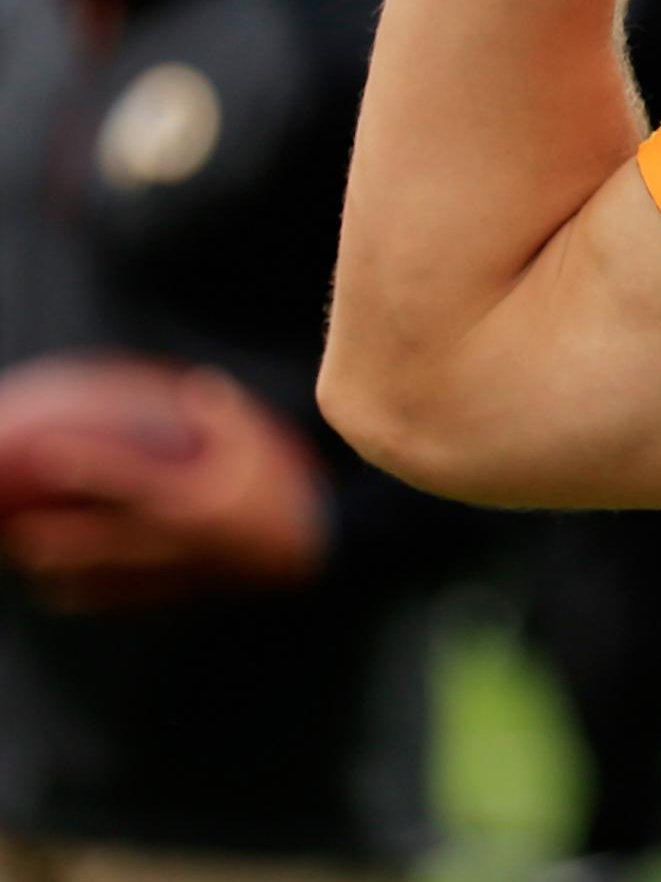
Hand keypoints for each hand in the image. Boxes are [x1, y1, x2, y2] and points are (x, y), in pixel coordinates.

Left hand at [0, 370, 327, 610]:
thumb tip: (197, 383)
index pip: (124, 479)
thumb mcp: (261, 444)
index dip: (83, 466)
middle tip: (13, 527)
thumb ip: (225, 415)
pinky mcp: (177, 591)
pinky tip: (60, 594)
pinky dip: (89, 597)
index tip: (46, 455)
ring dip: (62, 572)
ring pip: (105, 576)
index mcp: (188, 500)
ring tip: (25, 561)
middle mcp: (173, 540)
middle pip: (99, 541)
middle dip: (53, 537)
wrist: (309, 551)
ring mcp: (173, 571)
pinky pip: (124, 599)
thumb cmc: (282, 492)